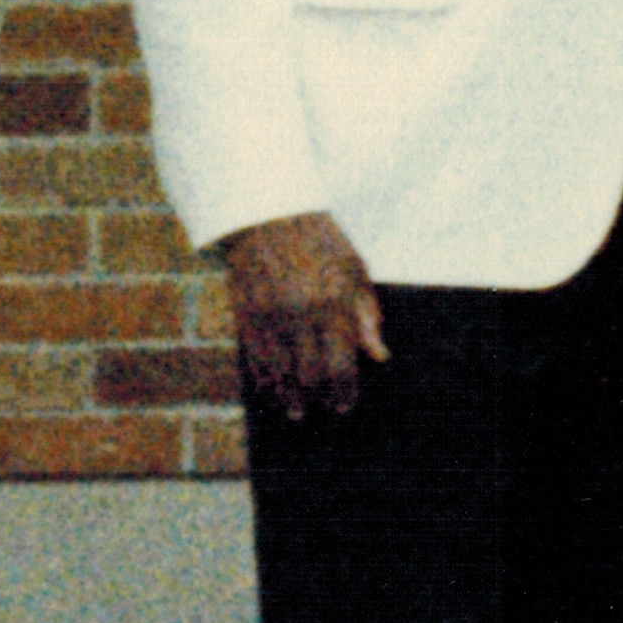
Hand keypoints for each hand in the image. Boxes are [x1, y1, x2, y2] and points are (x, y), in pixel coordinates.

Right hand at [216, 210, 382, 423]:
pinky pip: (253, 359)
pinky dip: (263, 380)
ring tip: (296, 411)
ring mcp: (268, 315)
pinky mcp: (243, 314)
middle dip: (317, 398)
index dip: (343, 391)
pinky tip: (271, 390)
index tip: (345, 405)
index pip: (341, 363)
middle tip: (323, 409)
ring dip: (287, 398)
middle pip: (308, 375)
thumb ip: (366, 313)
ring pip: (277, 373)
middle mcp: (300, 313)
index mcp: (333, 301)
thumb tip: (379, 355)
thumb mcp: (353, 268)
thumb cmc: (319, 239)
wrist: (266, 211)